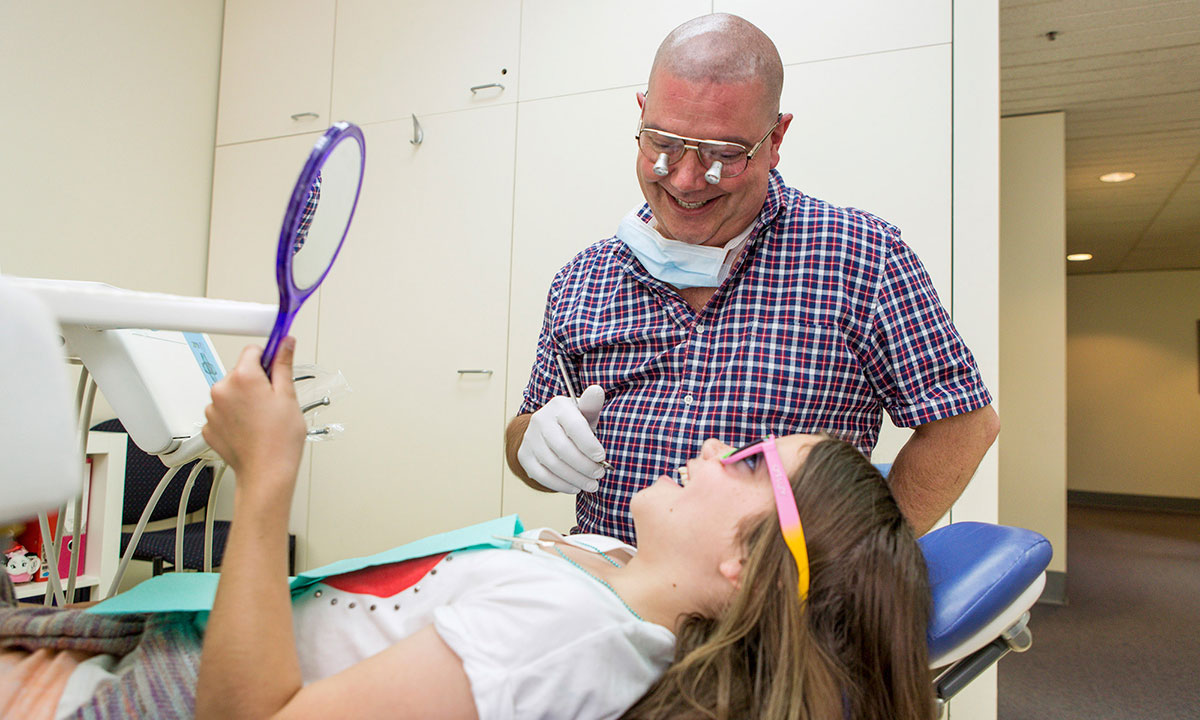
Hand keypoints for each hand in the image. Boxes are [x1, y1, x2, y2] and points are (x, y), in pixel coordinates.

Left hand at [202, 337, 305, 498]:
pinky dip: (234, 417)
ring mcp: (212, 409)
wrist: (266, 473)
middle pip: (240, 372)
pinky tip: (249, 429)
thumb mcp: (288, 396)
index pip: (253, 350)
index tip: (276, 365)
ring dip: (243, 400)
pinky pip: (222, 412)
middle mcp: (222, 389)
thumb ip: (283, 364)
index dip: (268, 358)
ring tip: (261, 419)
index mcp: (243, 377)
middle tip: (272, 402)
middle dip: (256, 382)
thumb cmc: (279, 440)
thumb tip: (285, 343)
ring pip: (231, 393)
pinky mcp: (209, 426)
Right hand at [517, 385, 607, 493]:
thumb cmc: (574, 423)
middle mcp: (540, 420)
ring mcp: (529, 438)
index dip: (589, 444)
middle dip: (584, 465)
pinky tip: (575, 487)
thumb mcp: (585, 413)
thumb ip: (592, 405)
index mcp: (559, 406)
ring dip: (575, 478)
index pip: (574, 426)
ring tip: (592, 484)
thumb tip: (596, 390)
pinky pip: (541, 475)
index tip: (602, 457)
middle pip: (563, 448)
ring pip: (553, 464)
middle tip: (600, 474)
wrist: (550, 430)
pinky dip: (561, 484)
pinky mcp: (524, 455)